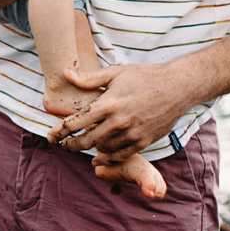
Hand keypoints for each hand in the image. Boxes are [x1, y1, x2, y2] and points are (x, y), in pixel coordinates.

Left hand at [47, 61, 197, 162]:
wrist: (178, 87)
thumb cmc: (145, 77)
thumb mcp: (116, 73)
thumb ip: (89, 78)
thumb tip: (65, 74)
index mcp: (108, 104)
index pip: (75, 123)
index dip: (59, 131)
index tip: (51, 137)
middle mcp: (118, 122)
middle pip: (86, 141)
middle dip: (71, 145)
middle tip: (64, 145)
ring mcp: (132, 134)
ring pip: (102, 149)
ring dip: (91, 148)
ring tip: (85, 144)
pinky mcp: (144, 142)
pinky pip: (121, 155)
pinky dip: (108, 157)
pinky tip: (101, 156)